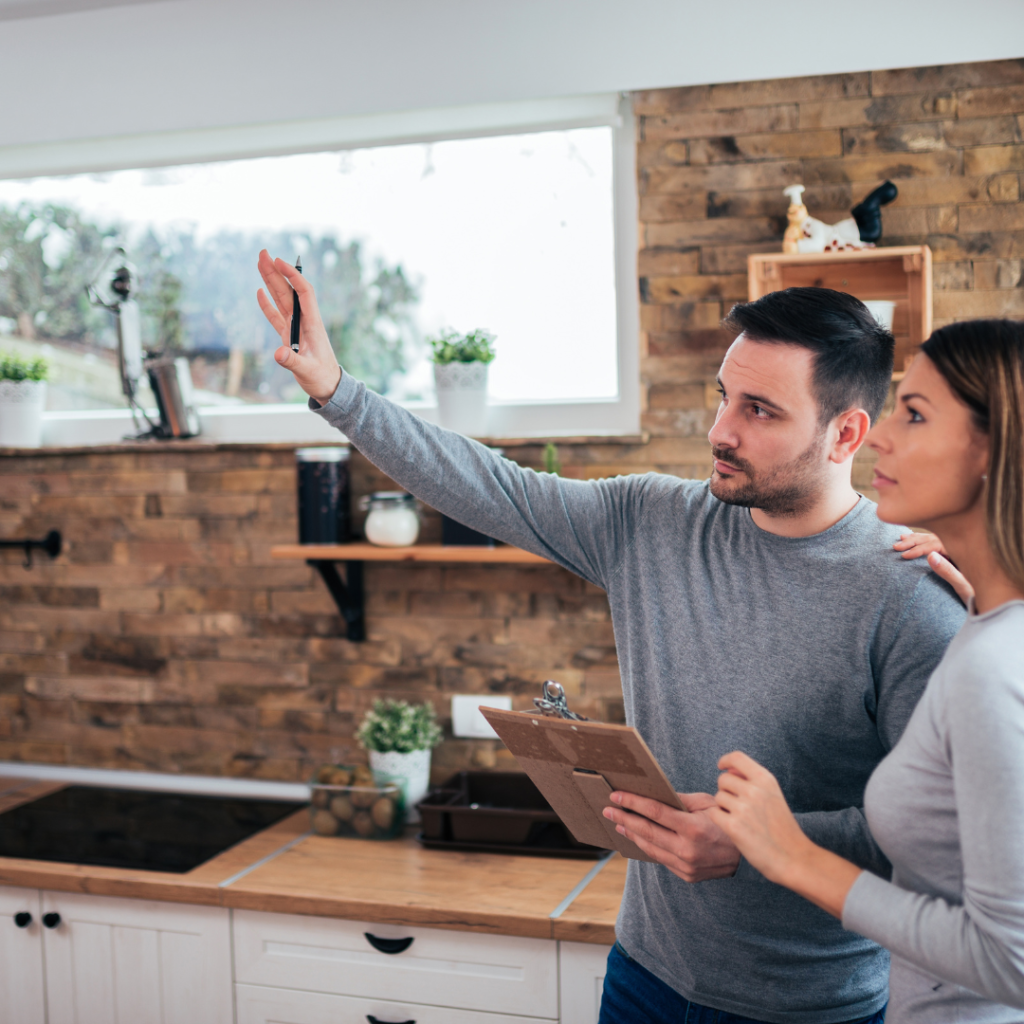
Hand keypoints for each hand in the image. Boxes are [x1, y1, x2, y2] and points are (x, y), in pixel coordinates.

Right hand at [256, 250, 341, 404]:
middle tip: (263, 252)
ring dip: (270, 281)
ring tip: (260, 263)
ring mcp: (295, 328)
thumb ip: (292, 362)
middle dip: (276, 271)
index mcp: (312, 324)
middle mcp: (304, 322)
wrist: (329, 387)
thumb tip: (278, 353)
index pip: (303, 293)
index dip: (292, 276)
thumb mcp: (307, 371)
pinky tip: (260, 292)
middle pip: (289, 291)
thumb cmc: (322, 379)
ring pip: (281, 299)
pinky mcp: (288, 337)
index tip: (279, 261)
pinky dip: (267, 304)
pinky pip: (276, 316)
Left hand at [602, 791, 740, 881]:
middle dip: (624, 818)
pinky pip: (661, 858)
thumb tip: (655, 793)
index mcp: (693, 828)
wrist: (746, 857)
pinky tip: (637, 837)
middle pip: (647, 831)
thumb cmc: (726, 822)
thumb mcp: (708, 804)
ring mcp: (686, 866)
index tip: (616, 796)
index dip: (633, 803)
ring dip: (631, 834)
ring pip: (650, 848)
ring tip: (617, 823)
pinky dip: (647, 846)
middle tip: (607, 809)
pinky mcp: (686, 875)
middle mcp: (688, 849)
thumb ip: (681, 800)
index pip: (655, 812)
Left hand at [706, 751, 811, 886]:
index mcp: (766, 780)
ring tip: (741, 819)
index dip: (726, 760)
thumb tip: (728, 770)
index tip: (722, 767)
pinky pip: (714, 813)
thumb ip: (752, 781)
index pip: (737, 757)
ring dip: (724, 807)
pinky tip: (734, 828)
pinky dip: (720, 820)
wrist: (794, 858)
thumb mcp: (773, 796)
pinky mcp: (733, 826)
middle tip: (738, 806)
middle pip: (723, 779)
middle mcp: (754, 790)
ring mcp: (743, 808)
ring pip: (718, 798)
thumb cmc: (783, 828)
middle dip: (726, 790)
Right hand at [892, 531, 973, 604]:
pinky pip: (938, 540)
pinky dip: (924, 539)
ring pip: (934, 537)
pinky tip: (915, 538)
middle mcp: (962, 546)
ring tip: (901, 538)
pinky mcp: (957, 551)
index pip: (935, 545)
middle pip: (933, 538)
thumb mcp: (964, 585)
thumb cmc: (979, 594)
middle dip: (913, 541)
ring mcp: (960, 547)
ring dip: (917, 538)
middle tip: (896, 546)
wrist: (993, 598)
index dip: (918, 549)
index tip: (904, 555)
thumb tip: (930, 556)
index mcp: (963, 551)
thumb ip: (948, 571)